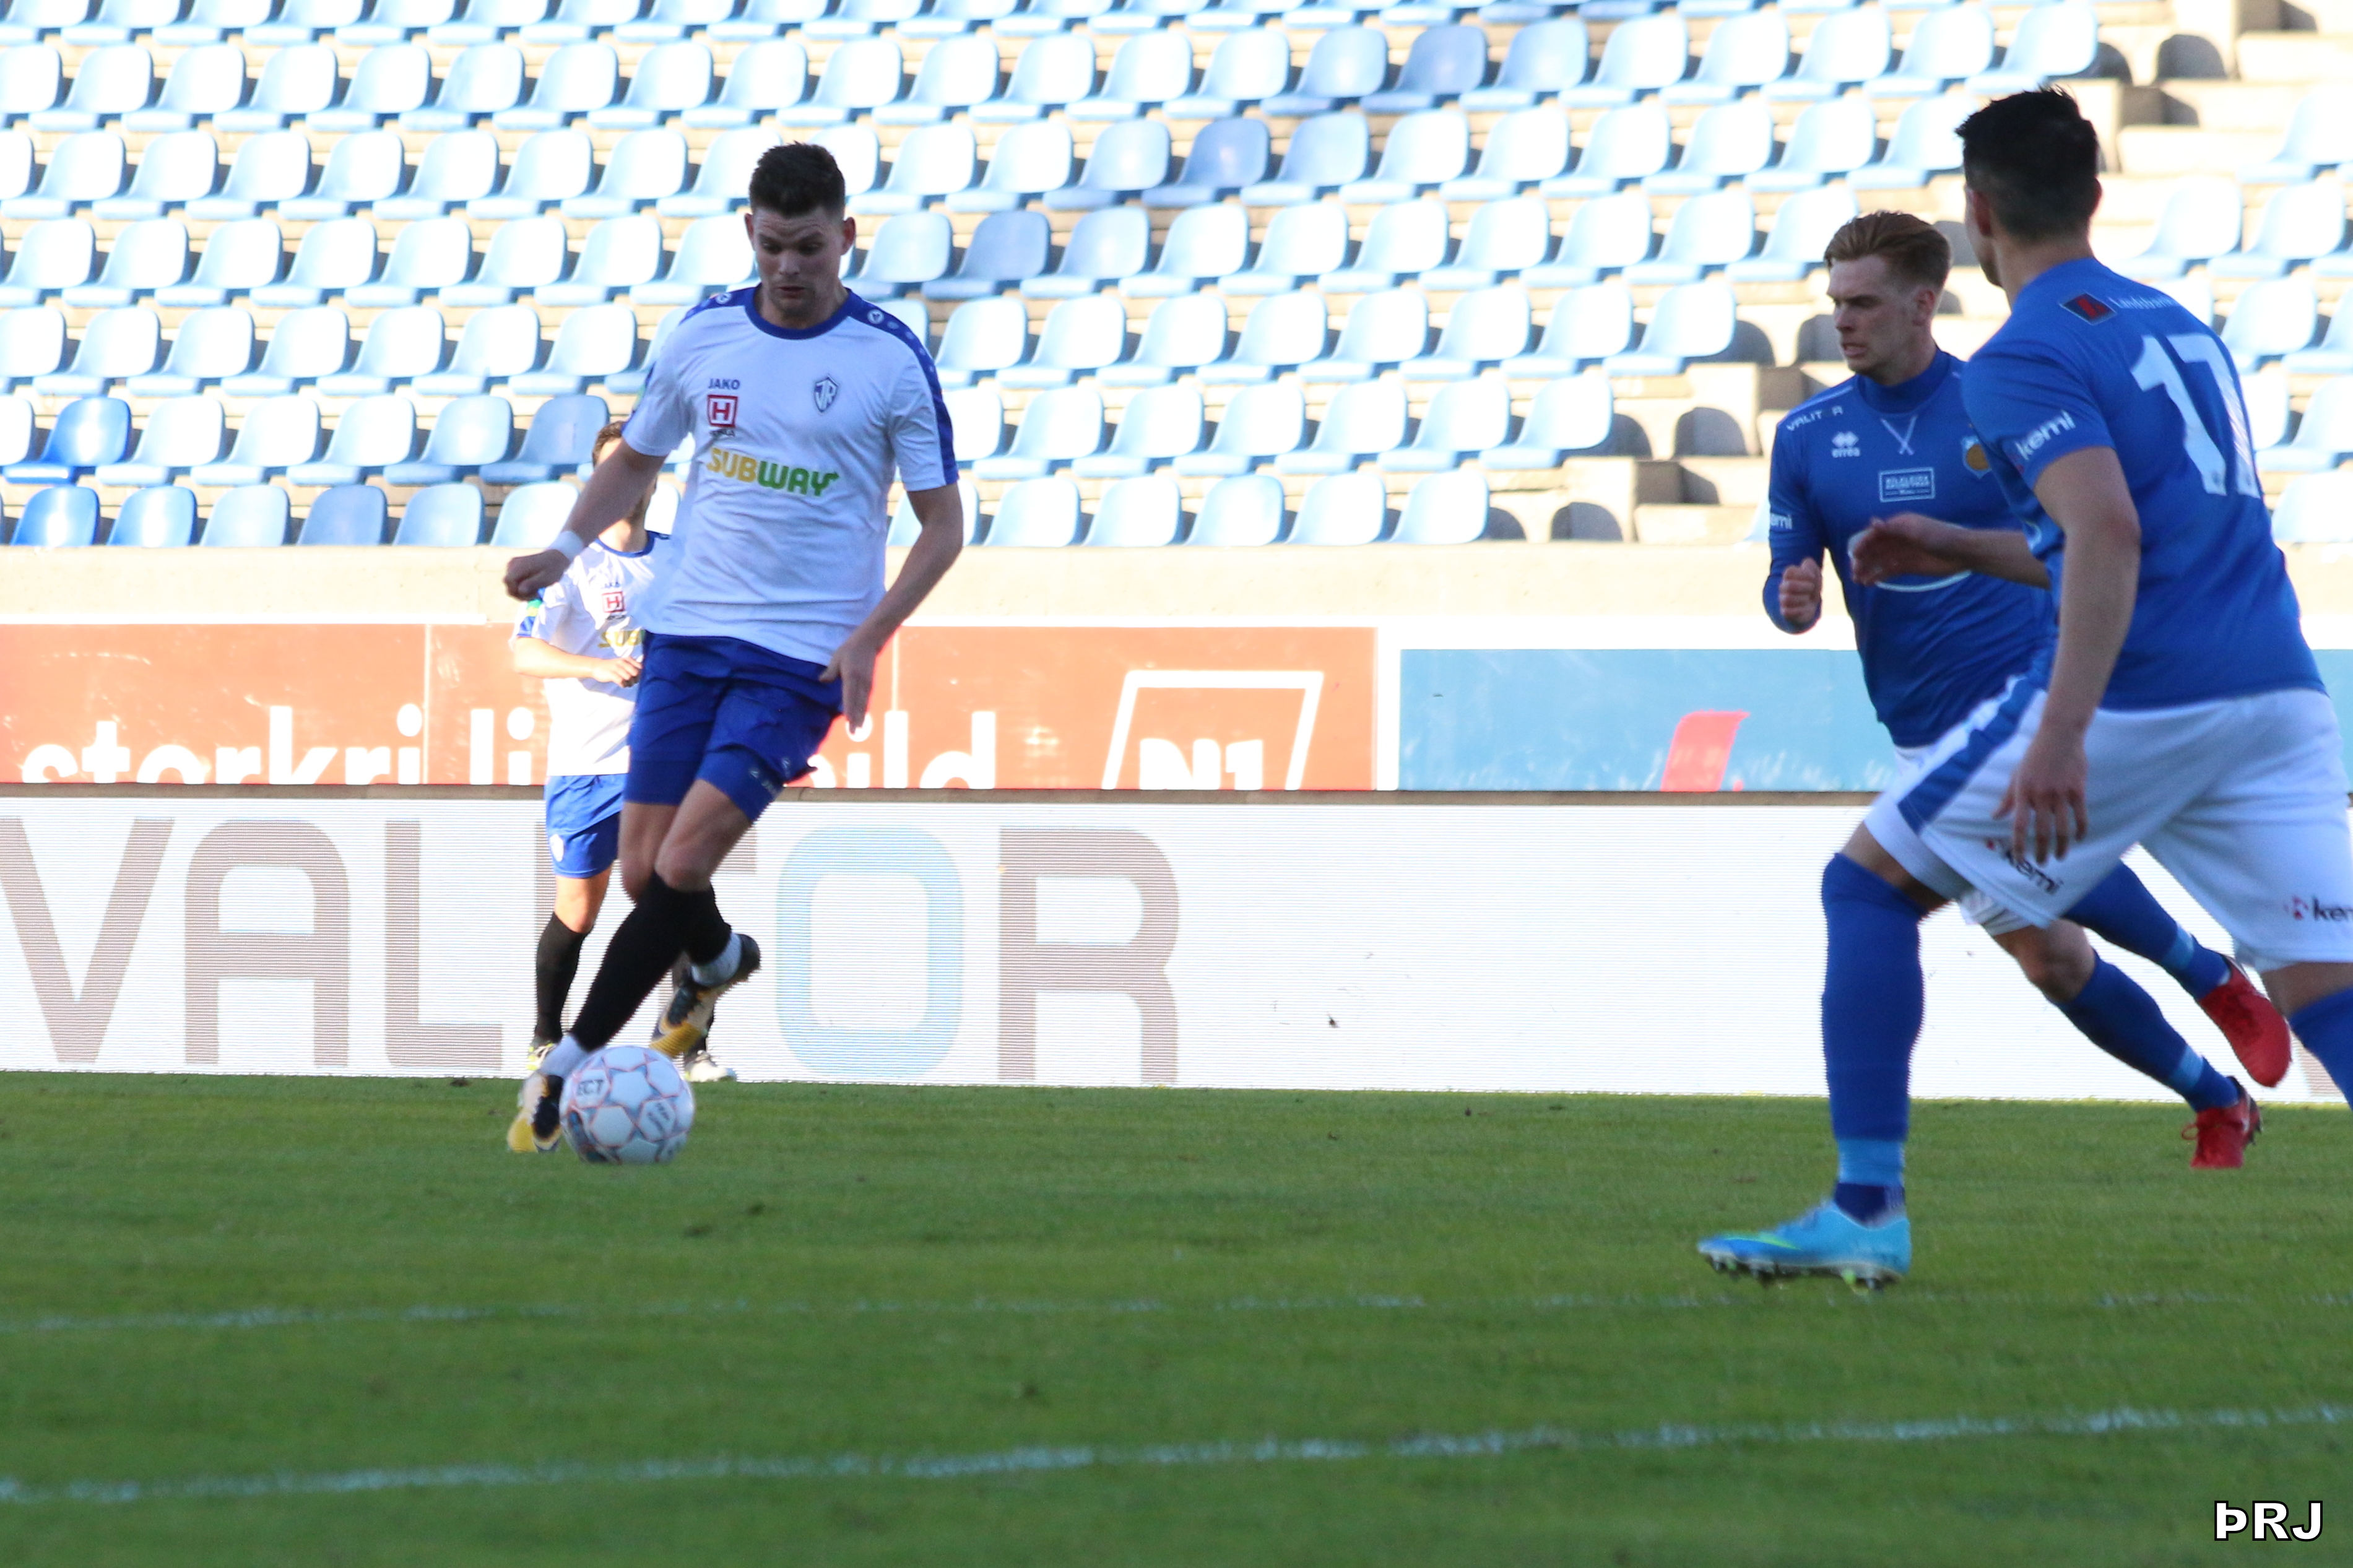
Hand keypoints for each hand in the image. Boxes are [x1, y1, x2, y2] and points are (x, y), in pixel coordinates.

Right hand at [505, 548, 567, 600]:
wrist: (555, 558)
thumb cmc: (552, 568)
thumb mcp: (546, 578)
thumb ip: (532, 584)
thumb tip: (521, 590)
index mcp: (519, 565)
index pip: (508, 581)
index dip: (517, 592)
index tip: (532, 595)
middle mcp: (512, 565)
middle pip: (509, 586)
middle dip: (522, 595)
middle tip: (537, 596)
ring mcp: (512, 567)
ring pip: (512, 587)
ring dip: (523, 592)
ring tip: (537, 591)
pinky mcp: (515, 570)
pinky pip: (515, 584)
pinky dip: (523, 588)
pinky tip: (534, 587)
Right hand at [600, 655, 642, 686]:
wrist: (596, 666)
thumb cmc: (612, 667)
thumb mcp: (622, 663)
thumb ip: (632, 666)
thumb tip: (641, 674)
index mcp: (626, 659)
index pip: (639, 667)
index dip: (640, 674)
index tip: (636, 677)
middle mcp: (622, 662)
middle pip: (635, 673)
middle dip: (635, 679)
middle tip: (632, 682)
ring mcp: (616, 668)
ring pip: (629, 677)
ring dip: (629, 683)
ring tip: (626, 684)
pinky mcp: (611, 674)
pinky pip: (621, 681)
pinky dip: (623, 685)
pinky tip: (622, 685)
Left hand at [820, 632, 879, 733]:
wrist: (868, 642)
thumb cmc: (850, 650)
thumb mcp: (837, 658)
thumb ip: (830, 671)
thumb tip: (822, 681)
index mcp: (852, 676)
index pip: (850, 695)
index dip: (850, 709)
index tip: (849, 721)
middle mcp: (861, 682)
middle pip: (858, 703)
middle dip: (856, 718)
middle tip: (854, 733)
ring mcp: (867, 683)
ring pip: (864, 703)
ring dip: (861, 716)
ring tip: (859, 728)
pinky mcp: (870, 684)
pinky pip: (867, 699)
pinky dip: (864, 709)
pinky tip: (862, 716)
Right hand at [1778, 559, 1822, 628]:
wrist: (1810, 606)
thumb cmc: (1811, 587)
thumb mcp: (1814, 573)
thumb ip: (1810, 565)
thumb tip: (1805, 564)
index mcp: (1788, 576)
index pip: (1789, 572)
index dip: (1803, 574)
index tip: (1812, 577)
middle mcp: (1783, 587)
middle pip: (1789, 585)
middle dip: (1805, 587)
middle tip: (1812, 588)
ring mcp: (1783, 600)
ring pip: (1787, 599)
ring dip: (1802, 599)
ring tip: (1808, 599)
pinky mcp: (1786, 612)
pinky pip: (1787, 612)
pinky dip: (1799, 610)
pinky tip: (1805, 608)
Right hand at [1851, 513, 1958, 584]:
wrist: (1961, 553)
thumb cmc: (1940, 536)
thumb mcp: (1915, 529)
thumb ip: (1893, 527)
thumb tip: (1872, 522)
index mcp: (1898, 526)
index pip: (1875, 534)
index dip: (1863, 544)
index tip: (1854, 555)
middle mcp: (1897, 538)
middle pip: (1875, 549)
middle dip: (1863, 560)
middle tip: (1853, 572)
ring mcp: (1902, 553)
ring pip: (1879, 561)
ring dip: (1868, 569)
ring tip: (1858, 580)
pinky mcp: (1907, 566)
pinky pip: (1889, 571)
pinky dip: (1879, 576)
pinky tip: (1869, 583)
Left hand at [1996, 725, 2089, 863]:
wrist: (2059, 735)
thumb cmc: (2034, 756)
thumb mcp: (2016, 776)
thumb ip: (2008, 799)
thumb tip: (1995, 817)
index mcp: (2023, 792)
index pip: (2019, 825)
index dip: (2019, 844)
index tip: (2019, 859)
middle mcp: (2041, 795)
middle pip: (2042, 831)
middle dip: (2042, 851)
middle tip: (2043, 863)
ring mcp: (2061, 793)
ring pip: (2063, 828)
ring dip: (2062, 846)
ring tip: (2060, 857)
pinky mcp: (2078, 790)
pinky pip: (2080, 816)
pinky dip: (2080, 830)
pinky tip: (2078, 839)